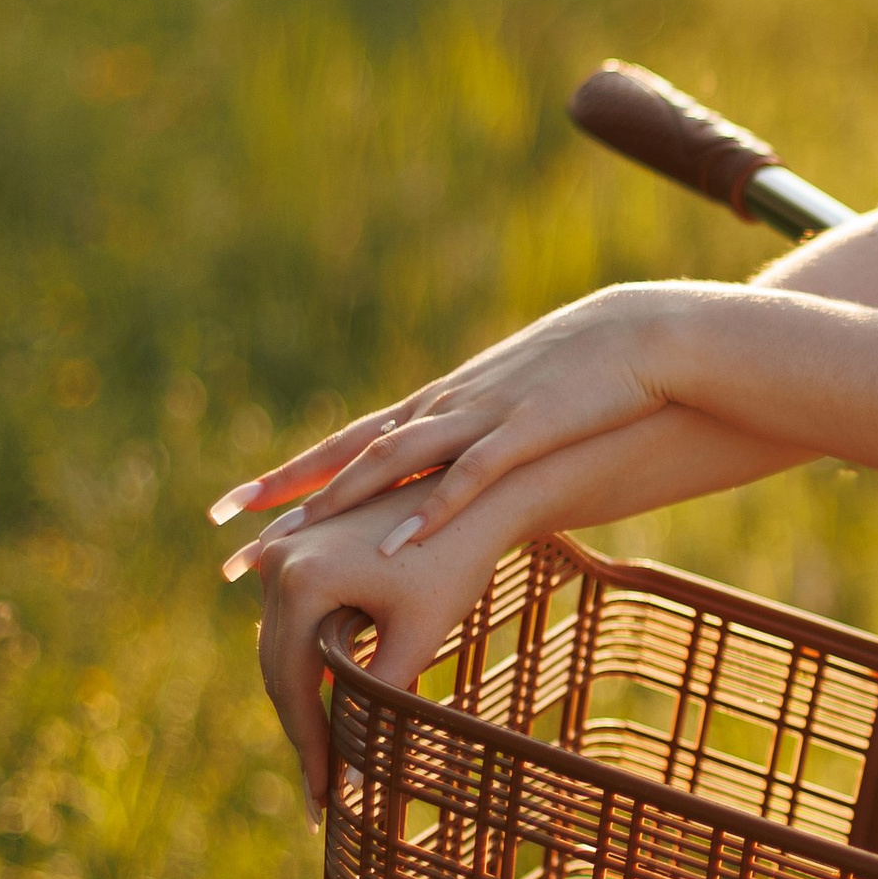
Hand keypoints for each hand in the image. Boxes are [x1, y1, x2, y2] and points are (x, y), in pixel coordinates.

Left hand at [213, 284, 690, 557]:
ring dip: (338, 502)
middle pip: (350, 451)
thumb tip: (455, 491)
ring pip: (394, 460)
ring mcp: (483, 416)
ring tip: (290, 545)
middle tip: (226, 533)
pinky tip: (396, 543)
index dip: (290, 475)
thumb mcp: (522, 412)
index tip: (232, 508)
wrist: (651, 333)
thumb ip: (482, 447)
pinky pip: (470, 474)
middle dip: (285, 491)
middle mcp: (446, 407)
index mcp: (442, 405)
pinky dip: (430, 508)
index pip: (349, 442)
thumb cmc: (593, 379)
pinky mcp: (529, 430)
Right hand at [246, 485, 521, 811]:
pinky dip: (304, 666)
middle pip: (279, 670)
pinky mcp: (296, 549)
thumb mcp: (418, 637)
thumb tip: (353, 788)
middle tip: (320, 802)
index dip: (311, 748)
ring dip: (300, 704)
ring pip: (280, 648)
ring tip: (324, 766)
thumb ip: (380, 705)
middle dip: (302, 735)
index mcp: (303, 579)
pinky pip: (290, 622)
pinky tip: (323, 713)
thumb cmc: (456, 561)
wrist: (473, 489)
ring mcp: (283, 551)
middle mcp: (279, 560)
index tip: (325, 804)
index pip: (296, 685)